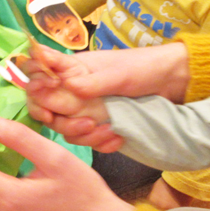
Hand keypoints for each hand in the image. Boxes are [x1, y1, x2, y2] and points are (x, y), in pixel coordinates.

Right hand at [21, 43, 190, 149]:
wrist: (174, 83)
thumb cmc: (144, 68)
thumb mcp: (118, 74)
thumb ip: (89, 81)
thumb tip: (61, 84)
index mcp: (72, 69)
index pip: (37, 76)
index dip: (35, 87)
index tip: (48, 97)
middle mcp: (73, 89)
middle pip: (46, 110)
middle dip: (61, 120)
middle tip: (86, 123)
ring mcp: (85, 108)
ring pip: (65, 129)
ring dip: (83, 134)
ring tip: (107, 129)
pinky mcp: (99, 125)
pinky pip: (87, 140)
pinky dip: (101, 142)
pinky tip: (118, 137)